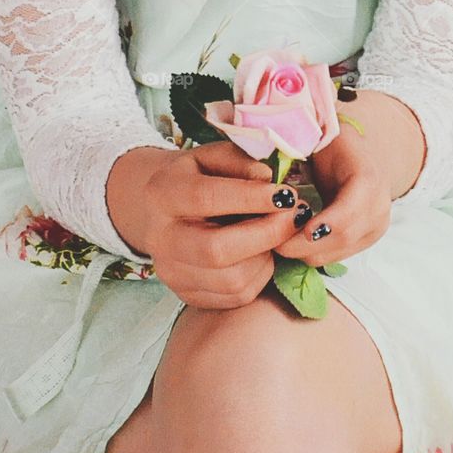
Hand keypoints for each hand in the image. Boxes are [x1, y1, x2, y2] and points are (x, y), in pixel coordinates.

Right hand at [116, 141, 306, 309]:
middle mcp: (161, 239)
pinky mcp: (187, 295)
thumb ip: (241, 162)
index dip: (250, 198)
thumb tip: (269, 180)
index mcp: (164, 194)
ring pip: (231, 280)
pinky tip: (261, 253)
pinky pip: (236, 297)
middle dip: (266, 234)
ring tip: (275, 234)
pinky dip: (259, 276)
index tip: (286, 194)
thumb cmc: (196, 176)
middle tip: (294, 217)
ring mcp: (172, 273)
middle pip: (216, 249)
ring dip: (266, 257)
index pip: (205, 198)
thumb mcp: (213, 156)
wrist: (159, 210)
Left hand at [273, 129, 391, 267]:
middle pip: (344, 237)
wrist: (355, 152)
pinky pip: (340, 255)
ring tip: (283, 241)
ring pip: (340, 251)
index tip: (300, 232)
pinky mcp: (368, 238)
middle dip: (307, 245)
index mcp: (368, 178)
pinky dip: (317, 252)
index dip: (325, 224)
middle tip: (276, 243)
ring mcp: (376, 225)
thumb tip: (278, 185)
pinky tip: (299, 241)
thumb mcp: (320, 145)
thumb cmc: (332, 146)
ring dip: (309, 252)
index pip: (349, 211)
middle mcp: (378, 206)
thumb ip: (302, 159)